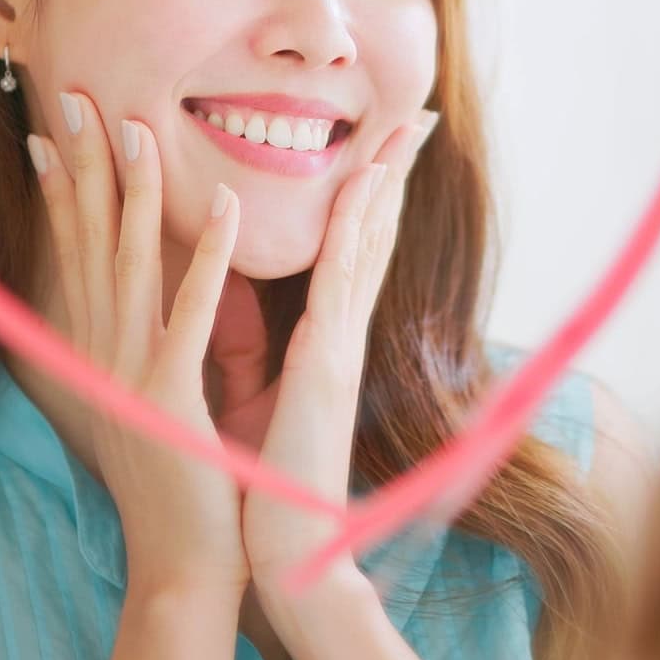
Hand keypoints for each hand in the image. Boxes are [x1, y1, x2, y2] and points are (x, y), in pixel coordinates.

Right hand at [27, 90, 247, 619]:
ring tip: (140, 124)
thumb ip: (138, 345)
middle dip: (81, 164)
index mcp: (96, 351)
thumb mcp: (146, 400)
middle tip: (72, 94)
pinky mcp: (172, 397)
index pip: (72, 251)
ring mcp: (131, 373)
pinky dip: (204, 256)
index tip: (48, 125)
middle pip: (89, 241)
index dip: (60, 185)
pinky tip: (221, 204)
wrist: (184, 565)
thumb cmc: (177, 484)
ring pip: (130, 263)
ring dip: (135, 189)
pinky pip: (191, 314)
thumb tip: (128, 299)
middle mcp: (100, 353)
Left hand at [242, 111, 436, 654]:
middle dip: (394, 176)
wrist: (281, 540)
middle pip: (374, 236)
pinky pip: (340, 279)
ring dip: (384, 182)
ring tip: (403, 129)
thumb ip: (258, 346)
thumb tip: (242, 309)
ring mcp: (339, 342)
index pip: (352, 254)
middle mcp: (340, 333)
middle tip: (416, 118)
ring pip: (368, 244)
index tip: (383, 150)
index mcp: (326, 341)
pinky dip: (354, 227)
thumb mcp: (260, 395)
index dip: (371, 200)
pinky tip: (362, 182)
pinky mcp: (326, 360)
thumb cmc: (267, 477)